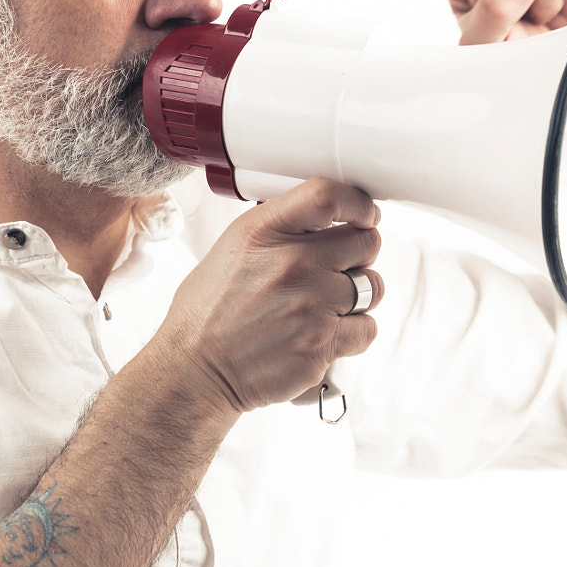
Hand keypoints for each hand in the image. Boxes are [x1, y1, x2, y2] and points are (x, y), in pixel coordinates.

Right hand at [155, 178, 384, 413]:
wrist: (194, 372)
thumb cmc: (208, 315)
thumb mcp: (232, 250)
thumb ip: (279, 229)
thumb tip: (323, 219)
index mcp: (264, 232)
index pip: (327, 195)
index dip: (358, 204)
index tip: (365, 214)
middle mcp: (292, 262)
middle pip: (366, 242)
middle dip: (359, 255)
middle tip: (340, 270)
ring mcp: (311, 304)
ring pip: (372, 287)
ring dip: (357, 297)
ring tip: (325, 308)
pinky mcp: (322, 343)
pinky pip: (367, 328)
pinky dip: (353, 334)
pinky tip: (325, 334)